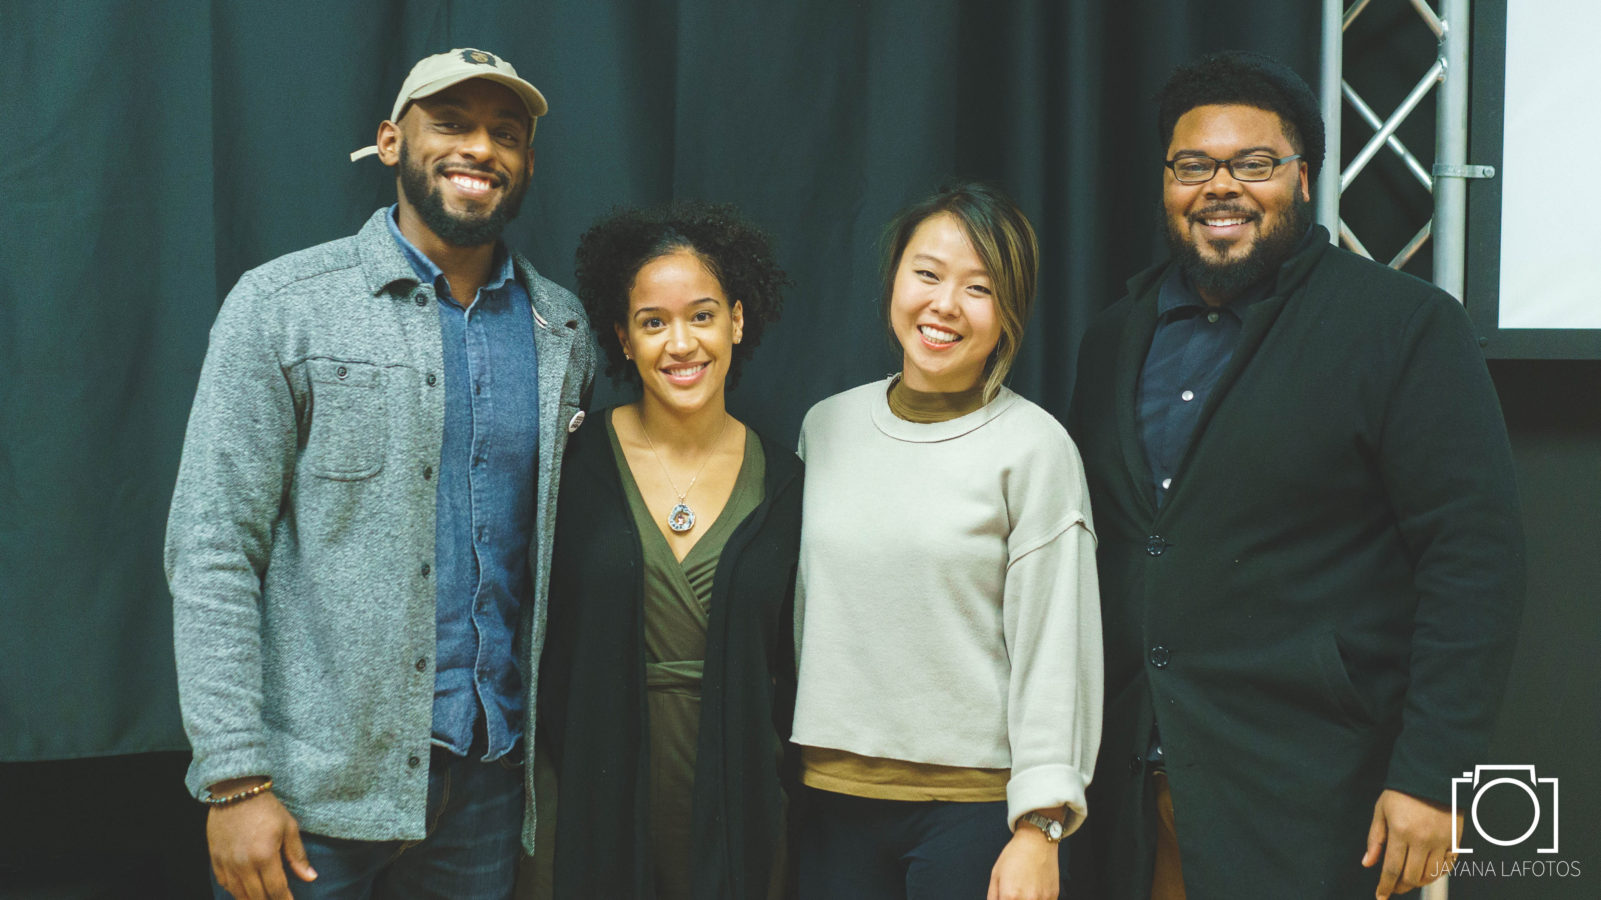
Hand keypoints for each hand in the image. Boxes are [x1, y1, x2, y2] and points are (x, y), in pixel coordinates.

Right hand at [207, 782, 317, 899]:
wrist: (236, 792)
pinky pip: (224, 883)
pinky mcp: (215, 859)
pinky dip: (235, 891)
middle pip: (256, 896)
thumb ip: (297, 856)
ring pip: (238, 894)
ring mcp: (227, 863)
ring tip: (263, 899)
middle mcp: (243, 864)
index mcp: (264, 856)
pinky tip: (244, 891)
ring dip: (251, 899)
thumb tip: (310, 878)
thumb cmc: (267, 808)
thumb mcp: (289, 828)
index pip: (276, 889)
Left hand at [987, 824, 1059, 899]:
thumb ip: (993, 897)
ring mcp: (1042, 899)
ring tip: (1023, 892)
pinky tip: (1034, 892)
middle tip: (1013, 897)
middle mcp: (1027, 899)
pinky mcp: (1053, 896)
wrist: (1036, 841)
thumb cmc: (1014, 856)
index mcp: (1009, 896)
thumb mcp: (996, 875)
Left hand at [1361, 788, 1462, 898]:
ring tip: (1408, 879)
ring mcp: (1441, 841)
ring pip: (1430, 875)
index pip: (1392, 869)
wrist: (1433, 775)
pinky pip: (1447, 866)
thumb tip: (1368, 862)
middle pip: (1411, 876)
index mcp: (1401, 832)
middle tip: (1393, 887)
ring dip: (1417, 882)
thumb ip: (1375, 838)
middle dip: (1400, 886)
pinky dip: (1436, 874)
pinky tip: (1427, 872)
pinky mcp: (1455, 840)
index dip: (1385, 886)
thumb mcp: (1381, 810)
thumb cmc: (1404, 790)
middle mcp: (1423, 840)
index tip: (1381, 896)